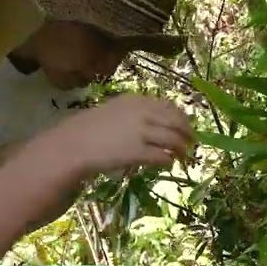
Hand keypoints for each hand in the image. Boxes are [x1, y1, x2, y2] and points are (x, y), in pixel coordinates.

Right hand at [33, 95, 192, 178]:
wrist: (75, 143)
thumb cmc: (92, 128)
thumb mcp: (116, 110)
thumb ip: (138, 112)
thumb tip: (160, 122)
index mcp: (138, 101)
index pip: (170, 106)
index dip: (183, 118)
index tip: (186, 127)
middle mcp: (143, 114)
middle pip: (177, 122)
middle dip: (188, 134)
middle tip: (191, 144)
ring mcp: (141, 132)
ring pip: (174, 140)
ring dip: (182, 149)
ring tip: (182, 157)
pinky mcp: (138, 152)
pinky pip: (162, 156)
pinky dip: (169, 160)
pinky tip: (168, 164)